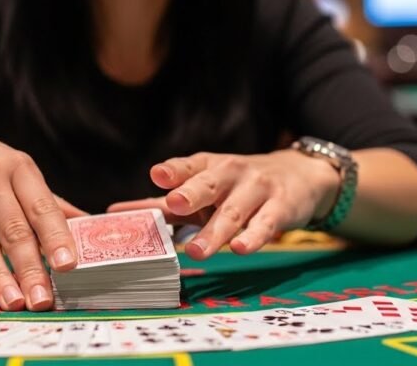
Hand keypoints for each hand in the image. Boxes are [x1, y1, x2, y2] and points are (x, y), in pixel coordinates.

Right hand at [0, 114, 85, 310]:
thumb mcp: (14, 168)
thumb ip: (46, 201)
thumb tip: (87, 226)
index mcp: (17, 166)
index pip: (41, 207)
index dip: (56, 237)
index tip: (68, 266)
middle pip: (13, 228)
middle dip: (30, 268)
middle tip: (41, 300)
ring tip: (13, 303)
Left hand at [108, 150, 340, 258]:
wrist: (299, 175)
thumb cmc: (237, 185)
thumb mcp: (205, 186)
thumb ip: (164, 202)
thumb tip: (117, 211)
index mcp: (208, 167)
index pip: (189, 167)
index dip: (173, 171)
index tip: (156, 175)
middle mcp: (231, 174)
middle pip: (209, 184)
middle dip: (191, 193)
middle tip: (174, 204)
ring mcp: (257, 190)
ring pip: (233, 212)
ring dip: (215, 231)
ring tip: (196, 249)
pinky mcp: (281, 208)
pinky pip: (265, 224)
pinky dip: (253, 237)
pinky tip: (241, 248)